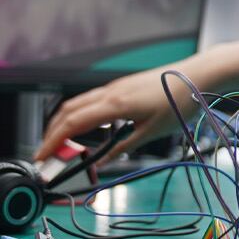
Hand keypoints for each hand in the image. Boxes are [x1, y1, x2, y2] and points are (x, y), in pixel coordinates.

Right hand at [31, 39, 238, 162]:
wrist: (196, 76)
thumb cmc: (178, 103)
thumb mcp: (151, 133)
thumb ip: (122, 147)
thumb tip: (100, 161)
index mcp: (114, 105)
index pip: (72, 124)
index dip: (53, 141)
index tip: (42, 157)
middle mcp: (109, 92)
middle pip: (67, 111)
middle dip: (51, 133)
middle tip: (46, 154)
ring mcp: (114, 87)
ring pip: (77, 103)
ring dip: (63, 123)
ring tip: (60, 144)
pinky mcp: (121, 86)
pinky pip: (91, 100)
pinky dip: (78, 115)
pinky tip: (84, 128)